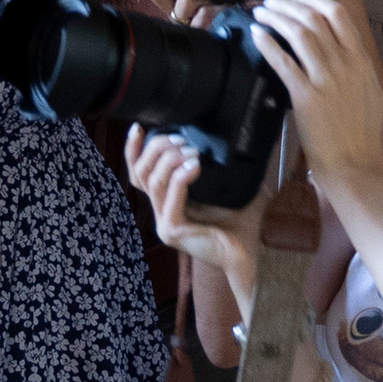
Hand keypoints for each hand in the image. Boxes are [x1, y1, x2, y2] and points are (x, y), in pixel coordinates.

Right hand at [126, 130, 262, 316]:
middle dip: (158, 148)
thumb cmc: (241, 224)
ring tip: (193, 151)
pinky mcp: (172, 230)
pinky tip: (195, 165)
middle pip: (141, 172)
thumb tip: (239, 136)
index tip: (139, 127)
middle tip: (181, 138)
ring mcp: (164, 222)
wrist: (248, 254)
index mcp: (168, 201)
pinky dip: (180, 177)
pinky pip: (170, 197)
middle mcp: (161, 212)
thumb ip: (227, 164)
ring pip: (153, 182)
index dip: (134, 150)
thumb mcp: (232, 187)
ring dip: (171, 160)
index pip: (140, 173)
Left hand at [247, 0, 382, 184]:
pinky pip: (283, 61)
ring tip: (262, 13)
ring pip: (298, 33)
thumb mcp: (371, 94)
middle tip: (271, 3)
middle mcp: (345, 63)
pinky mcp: (305, 96)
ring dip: (276, 18)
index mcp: (361, 60)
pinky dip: (268, 43)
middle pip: (313, 18)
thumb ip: (359, 71)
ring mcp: (325, 78)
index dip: (316, 0)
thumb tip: (347, 57)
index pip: (338, 15)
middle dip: (289, 5)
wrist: (356, 163)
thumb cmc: (363, 135)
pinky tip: (257, 34)